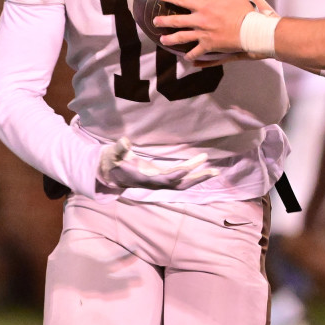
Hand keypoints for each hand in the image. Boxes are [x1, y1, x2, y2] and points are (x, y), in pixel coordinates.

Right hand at [97, 137, 216, 190]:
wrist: (110, 174)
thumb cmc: (111, 162)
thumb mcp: (112, 155)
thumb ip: (119, 149)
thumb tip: (125, 140)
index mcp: (144, 178)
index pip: (164, 178)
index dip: (176, 174)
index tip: (186, 169)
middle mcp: (155, 182)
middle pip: (180, 184)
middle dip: (196, 179)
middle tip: (214, 171)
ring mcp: (159, 181)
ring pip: (182, 182)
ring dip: (198, 177)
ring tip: (214, 171)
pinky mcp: (161, 176)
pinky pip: (179, 176)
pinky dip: (190, 172)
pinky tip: (201, 165)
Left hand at [156, 0, 259, 59]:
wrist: (249, 30)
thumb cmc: (242, 10)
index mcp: (204, 7)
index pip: (181, 0)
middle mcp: (200, 21)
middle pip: (177, 21)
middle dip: (164, 21)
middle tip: (155, 21)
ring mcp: (203, 35)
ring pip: (182, 37)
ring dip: (171, 39)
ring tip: (162, 40)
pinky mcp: (209, 46)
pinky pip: (197, 52)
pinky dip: (191, 56)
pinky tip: (186, 57)